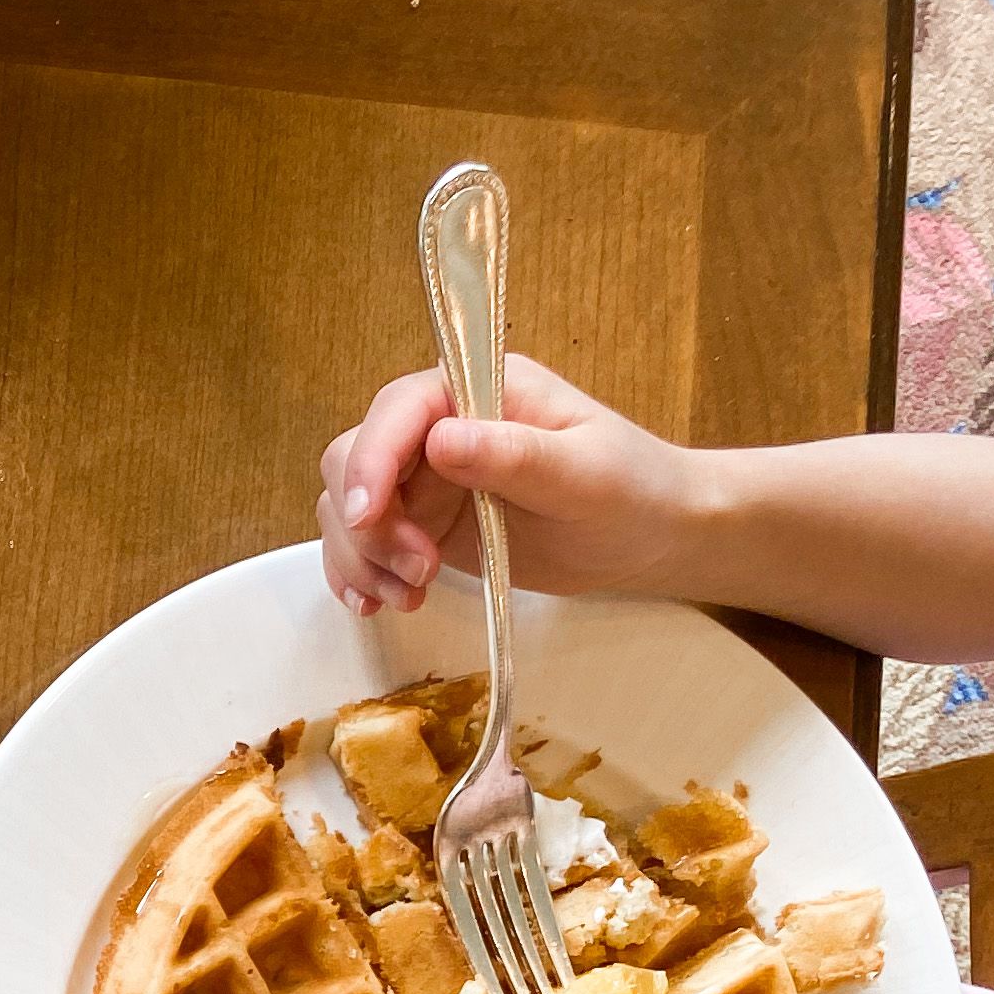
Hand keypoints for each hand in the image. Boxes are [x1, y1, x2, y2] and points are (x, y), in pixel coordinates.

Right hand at [316, 354, 704, 613]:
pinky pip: (363, 545)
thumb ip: (514, 455)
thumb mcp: (583, 472)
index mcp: (479, 390)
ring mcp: (425, 478)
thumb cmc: (630, 490)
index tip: (368, 519)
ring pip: (347, 508)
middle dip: (368, 523)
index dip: (371, 460)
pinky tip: (383, 603)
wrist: (646, 537)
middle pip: (354, 460)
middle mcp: (439, 426)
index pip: (398, 411)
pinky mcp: (420, 523)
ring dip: (362, 558)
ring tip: (411, 595)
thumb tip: (441, 439)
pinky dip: (359, 575)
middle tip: (417, 570)